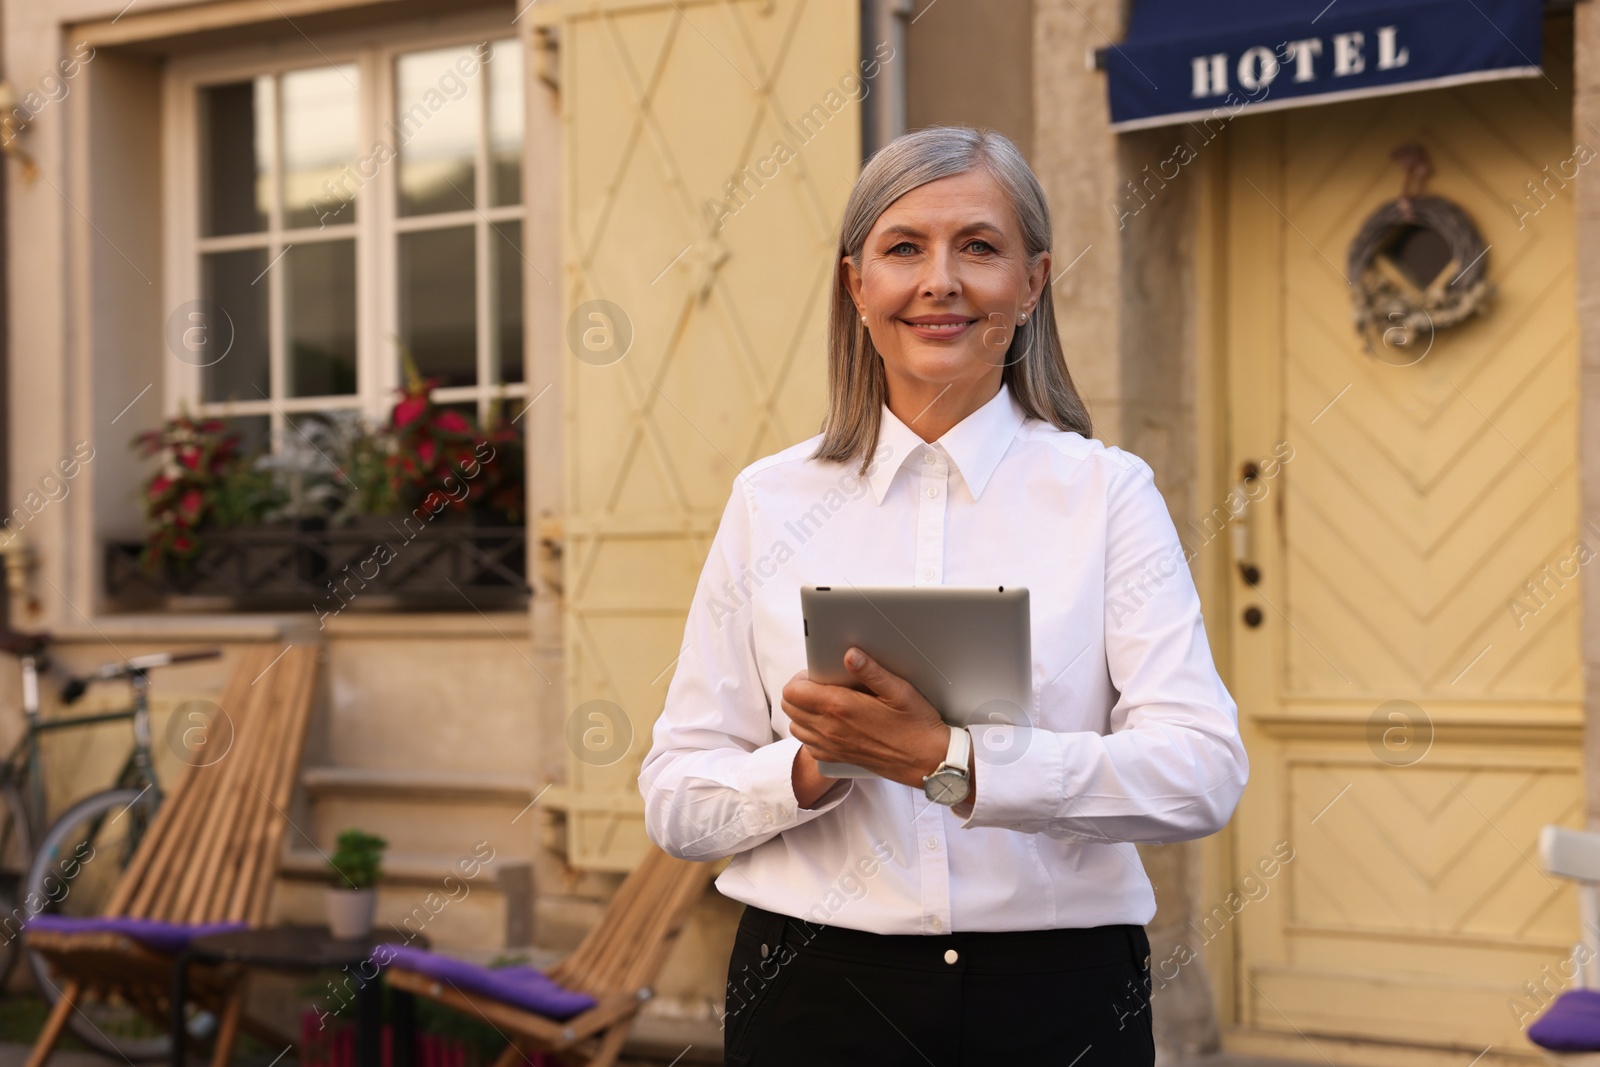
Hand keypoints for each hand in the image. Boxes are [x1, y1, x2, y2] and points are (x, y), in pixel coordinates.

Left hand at [782, 648, 952, 793]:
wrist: (926, 760)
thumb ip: (871, 671)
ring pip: (796, 727)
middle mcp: (830, 729)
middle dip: (799, 693)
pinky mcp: (838, 758)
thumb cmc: (916, 724)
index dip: (800, 678)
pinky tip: (830, 725)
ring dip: (803, 713)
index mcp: (840, 707)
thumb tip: (850, 654)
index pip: (793, 691)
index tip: (819, 674)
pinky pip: (809, 746)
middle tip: (822, 685)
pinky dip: (812, 733)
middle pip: (789, 708)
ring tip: (825, 704)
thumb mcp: (898, 690)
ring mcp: (832, 746)